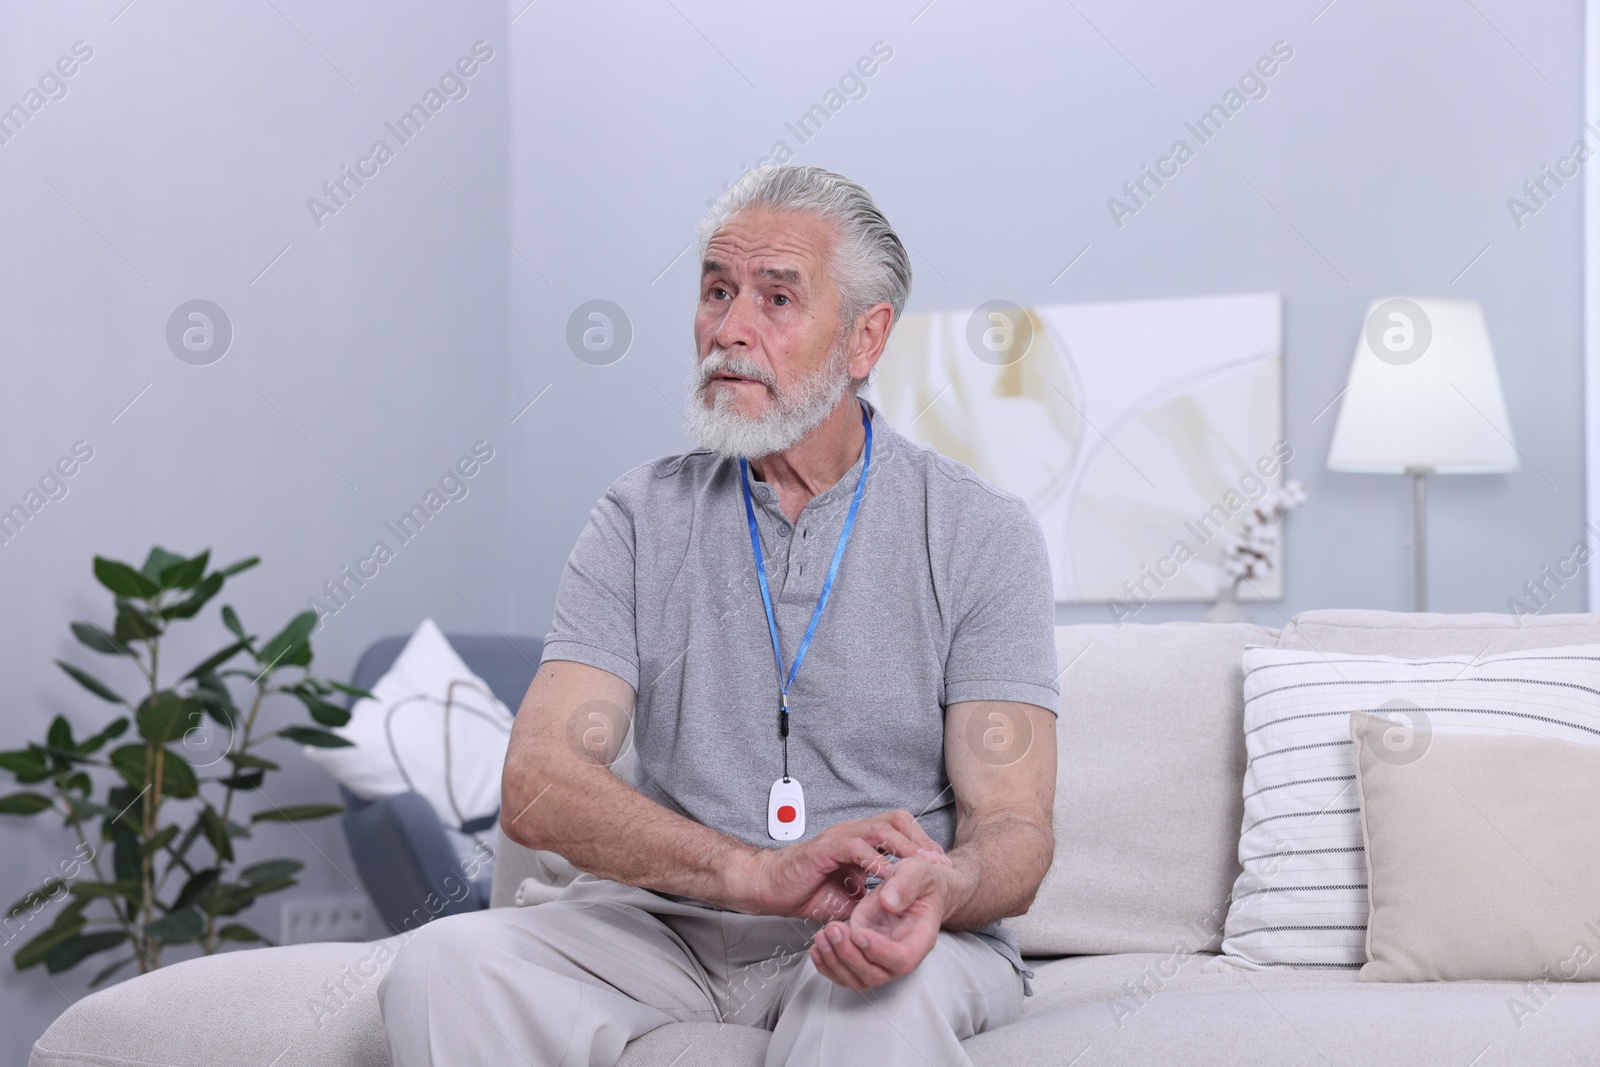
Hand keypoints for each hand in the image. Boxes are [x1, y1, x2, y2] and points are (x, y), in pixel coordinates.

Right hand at [726, 810, 945, 921]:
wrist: (769, 888)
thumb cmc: (806, 890)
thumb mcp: (850, 899)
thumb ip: (873, 899)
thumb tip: (898, 913)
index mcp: (861, 841)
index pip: (899, 828)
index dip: (921, 842)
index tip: (940, 865)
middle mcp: (852, 833)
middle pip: (896, 820)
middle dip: (921, 840)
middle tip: (938, 863)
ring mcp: (839, 838)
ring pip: (879, 829)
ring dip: (904, 847)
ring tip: (921, 866)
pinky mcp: (824, 849)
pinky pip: (855, 847)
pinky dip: (875, 859)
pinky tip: (888, 874)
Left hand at [809, 850, 964, 990]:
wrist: (912, 887)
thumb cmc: (919, 881)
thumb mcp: (917, 871)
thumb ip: (905, 884)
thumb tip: (889, 902)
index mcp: (919, 939)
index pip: (903, 960)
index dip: (879, 951)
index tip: (859, 933)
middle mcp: (900, 956)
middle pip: (875, 974)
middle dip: (850, 955)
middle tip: (833, 928)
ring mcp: (880, 960)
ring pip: (856, 979)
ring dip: (834, 960)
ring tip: (822, 934)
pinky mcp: (862, 956)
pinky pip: (844, 974)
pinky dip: (826, 965)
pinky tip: (816, 948)